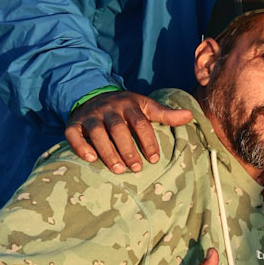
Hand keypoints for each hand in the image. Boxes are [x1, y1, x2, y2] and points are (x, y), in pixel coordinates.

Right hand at [65, 90, 192, 173]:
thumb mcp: (146, 106)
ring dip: (108, 151)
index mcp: (128, 104)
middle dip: (128, 149)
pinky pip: (74, 135)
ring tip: (118, 170)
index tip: (154, 159)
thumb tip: (190, 115)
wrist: (93, 95)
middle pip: (118, 128)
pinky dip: (80, 146)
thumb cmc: (125, 108)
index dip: (147, 140)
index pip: (140, 122)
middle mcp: (108, 108)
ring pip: (97, 132)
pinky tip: (90, 159)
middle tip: (137, 168)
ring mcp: (90, 115)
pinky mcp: (73, 124)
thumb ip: (166, 114)